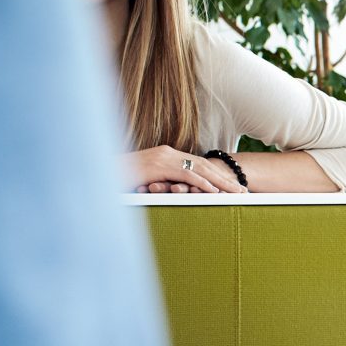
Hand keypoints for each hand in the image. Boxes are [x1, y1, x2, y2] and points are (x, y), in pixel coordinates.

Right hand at [127, 145, 246, 192]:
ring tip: (236, 192)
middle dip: (225, 179)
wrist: (102, 170)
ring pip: (200, 170)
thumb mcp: (147, 179)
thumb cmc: (122, 178)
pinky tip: (215, 191)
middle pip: (205, 166)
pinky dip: (202, 183)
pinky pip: (186, 175)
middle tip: (243, 191)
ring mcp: (164, 158)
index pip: (199, 165)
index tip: (232, 186)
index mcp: (168, 155)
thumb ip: (163, 181)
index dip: (218, 176)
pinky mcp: (160, 166)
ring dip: (221, 182)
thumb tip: (176, 190)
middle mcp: (169, 153)